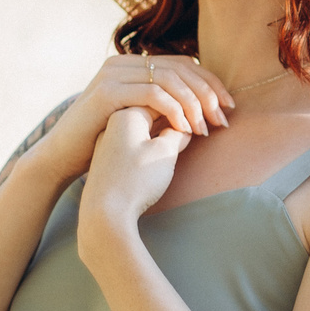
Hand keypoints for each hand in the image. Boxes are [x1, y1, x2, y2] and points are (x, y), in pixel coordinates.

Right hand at [28, 52, 234, 182]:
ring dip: (194, 104)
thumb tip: (199, 109)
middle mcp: (124, 63)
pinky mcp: (107, 91)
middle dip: (208, 94)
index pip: (184, 65)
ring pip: (170, 79)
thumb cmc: (103, 144)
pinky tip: (186, 129)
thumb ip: (162, 109)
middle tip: (223, 120)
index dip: (211, 84)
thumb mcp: (138, 120)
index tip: (229, 108)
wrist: (63, 157)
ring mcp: (113, 74)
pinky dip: (175, 110)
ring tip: (206, 129)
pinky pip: (153, 94)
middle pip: (181, 69)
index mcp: (134, 66)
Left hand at [77, 107, 189, 249]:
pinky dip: (153, 141)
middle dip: (181, 115)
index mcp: (128, 112)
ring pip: (147, 124)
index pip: (166, 96)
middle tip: (202, 132)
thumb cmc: (135, 181)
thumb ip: (177, 134)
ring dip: (168, 129)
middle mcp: (116, 120)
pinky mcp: (111, 156)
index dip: (190, 107)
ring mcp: (111, 138)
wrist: (104, 214)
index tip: (206, 125)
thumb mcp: (164, 153)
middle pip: (156, 106)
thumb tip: (183, 128)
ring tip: (185, 144)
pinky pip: (137, 139)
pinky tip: (161, 157)